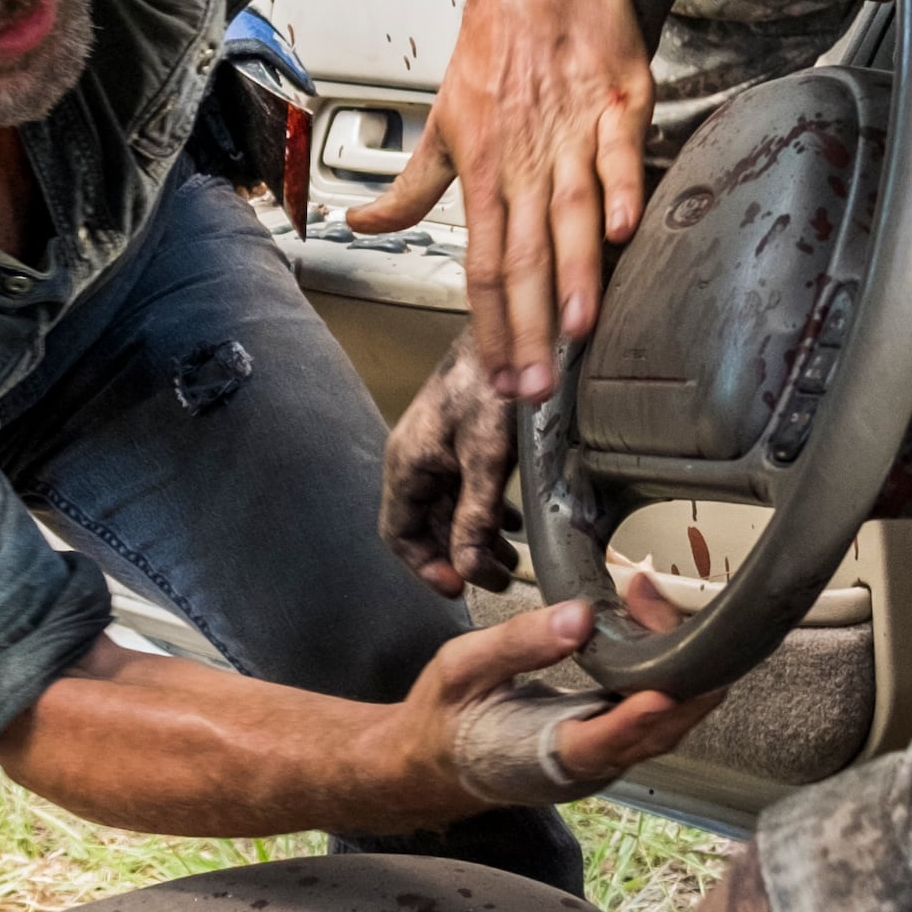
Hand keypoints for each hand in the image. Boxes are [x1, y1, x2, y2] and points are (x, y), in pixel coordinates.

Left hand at [348, 0, 650, 401]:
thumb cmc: (496, 38)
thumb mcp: (443, 116)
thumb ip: (411, 184)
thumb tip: (362, 226)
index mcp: (482, 166)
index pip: (479, 263)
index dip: (488, 325)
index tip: (503, 378)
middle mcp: (524, 157)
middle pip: (521, 256)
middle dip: (527, 328)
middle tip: (537, 385)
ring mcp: (572, 130)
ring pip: (571, 215)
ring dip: (573, 275)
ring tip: (575, 330)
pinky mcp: (618, 102)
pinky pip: (618, 155)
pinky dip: (621, 191)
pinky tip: (625, 231)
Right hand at [382, 329, 518, 596]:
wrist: (513, 325)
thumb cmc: (492, 382)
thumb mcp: (486, 457)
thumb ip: (475, 515)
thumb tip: (467, 568)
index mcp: (406, 463)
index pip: (398, 534)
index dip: (424, 566)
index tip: (458, 587)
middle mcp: (415, 459)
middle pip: (428, 525)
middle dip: (459, 555)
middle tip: (496, 578)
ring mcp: (438, 449)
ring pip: (450, 508)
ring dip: (475, 536)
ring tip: (509, 559)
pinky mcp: (462, 439)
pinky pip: (465, 487)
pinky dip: (485, 511)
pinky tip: (512, 522)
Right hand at [402, 572, 714, 812]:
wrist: (439, 762)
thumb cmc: (447, 719)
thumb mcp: (462, 669)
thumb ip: (517, 644)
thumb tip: (579, 615)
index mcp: (545, 758)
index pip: (603, 744)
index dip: (635, 718)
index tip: (662, 689)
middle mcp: (589, 766)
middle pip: (657, 727)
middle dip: (668, 663)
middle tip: (648, 596)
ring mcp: (607, 757)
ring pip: (666, 718)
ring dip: (673, 660)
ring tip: (647, 598)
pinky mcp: (612, 741)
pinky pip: (654, 709)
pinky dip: (662, 665)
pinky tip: (646, 621)